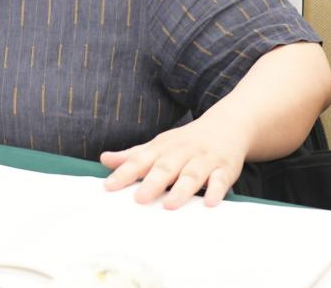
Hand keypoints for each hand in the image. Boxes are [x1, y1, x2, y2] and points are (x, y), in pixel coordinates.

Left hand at [100, 115, 249, 208]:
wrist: (226, 125)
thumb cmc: (185, 142)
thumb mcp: (158, 145)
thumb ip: (133, 155)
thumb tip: (104, 160)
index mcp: (162, 147)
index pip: (140, 160)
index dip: (124, 173)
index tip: (108, 187)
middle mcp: (181, 152)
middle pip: (165, 167)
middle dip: (152, 183)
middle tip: (139, 199)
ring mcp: (204, 159)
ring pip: (192, 174)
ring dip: (181, 189)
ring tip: (169, 205)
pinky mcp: (224, 168)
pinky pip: (220, 179)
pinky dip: (215, 190)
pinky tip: (209, 203)